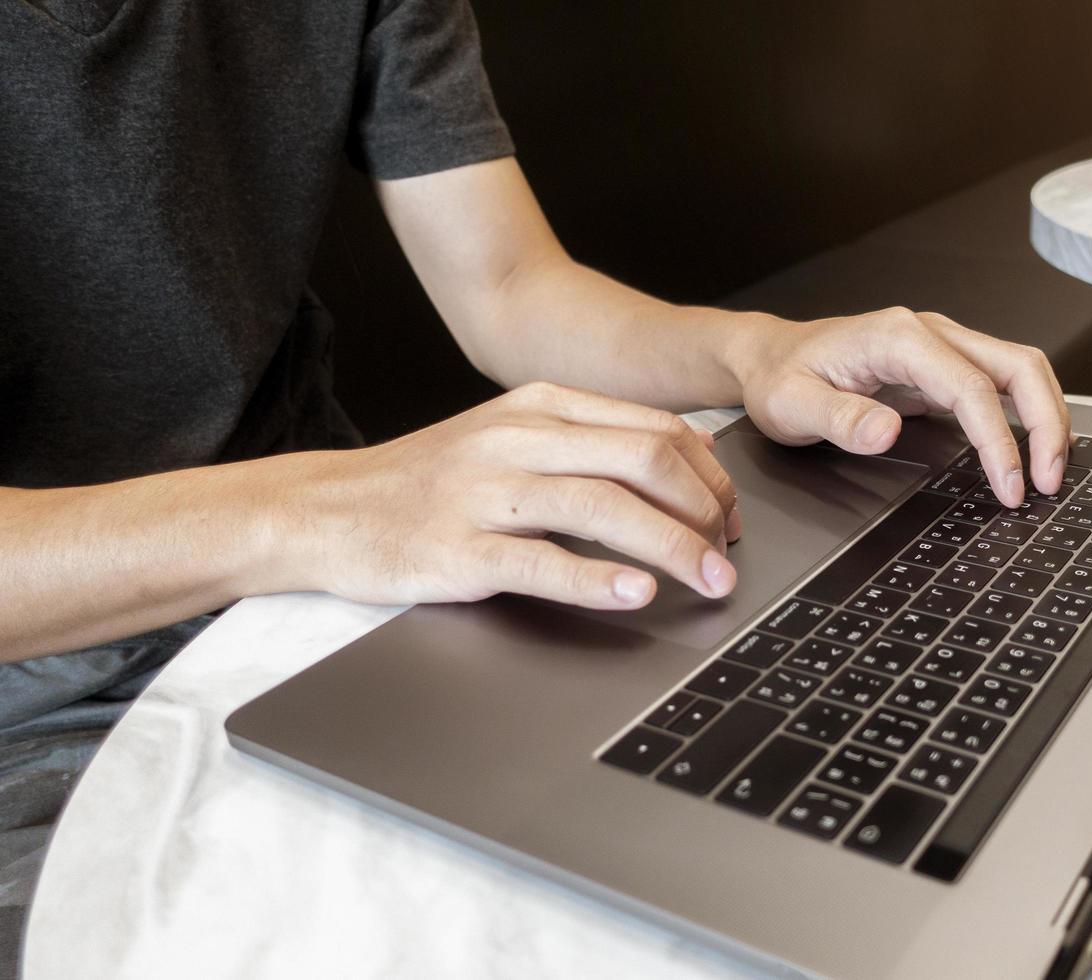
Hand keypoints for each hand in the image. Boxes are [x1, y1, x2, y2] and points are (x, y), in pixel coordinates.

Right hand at [292, 383, 739, 608]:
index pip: (652, 427)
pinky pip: (540, 562)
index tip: (731, 516)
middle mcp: (516, 439)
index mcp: (538, 406)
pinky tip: (635, 593)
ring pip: (601, 506)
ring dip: (671, 545)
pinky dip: (596, 579)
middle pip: (640, 458)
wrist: (326, 508)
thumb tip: (687, 455)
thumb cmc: (428, 479)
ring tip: (709, 579)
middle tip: (729, 552)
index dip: (707, 475)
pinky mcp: (456, 549)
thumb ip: (589, 439)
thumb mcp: (509, 436)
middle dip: (703, 508)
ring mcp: (484, 493)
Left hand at [734, 308, 1070, 507]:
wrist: (768, 358)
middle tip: (1049, 481)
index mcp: (897, 338)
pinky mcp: (941, 366)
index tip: (1009, 484)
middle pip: (1017, 365)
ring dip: (1045, 416)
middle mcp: (928, 333)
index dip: (998, 439)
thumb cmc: (780, 378)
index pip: (972, 387)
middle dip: (1046, 423)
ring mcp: (939, 347)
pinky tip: (1031, 448)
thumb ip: (840, 419)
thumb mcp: (792, 405)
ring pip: (1019, 369)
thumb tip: (886, 432)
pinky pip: (1001, 383)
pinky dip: (1026, 413)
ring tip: (1050, 471)